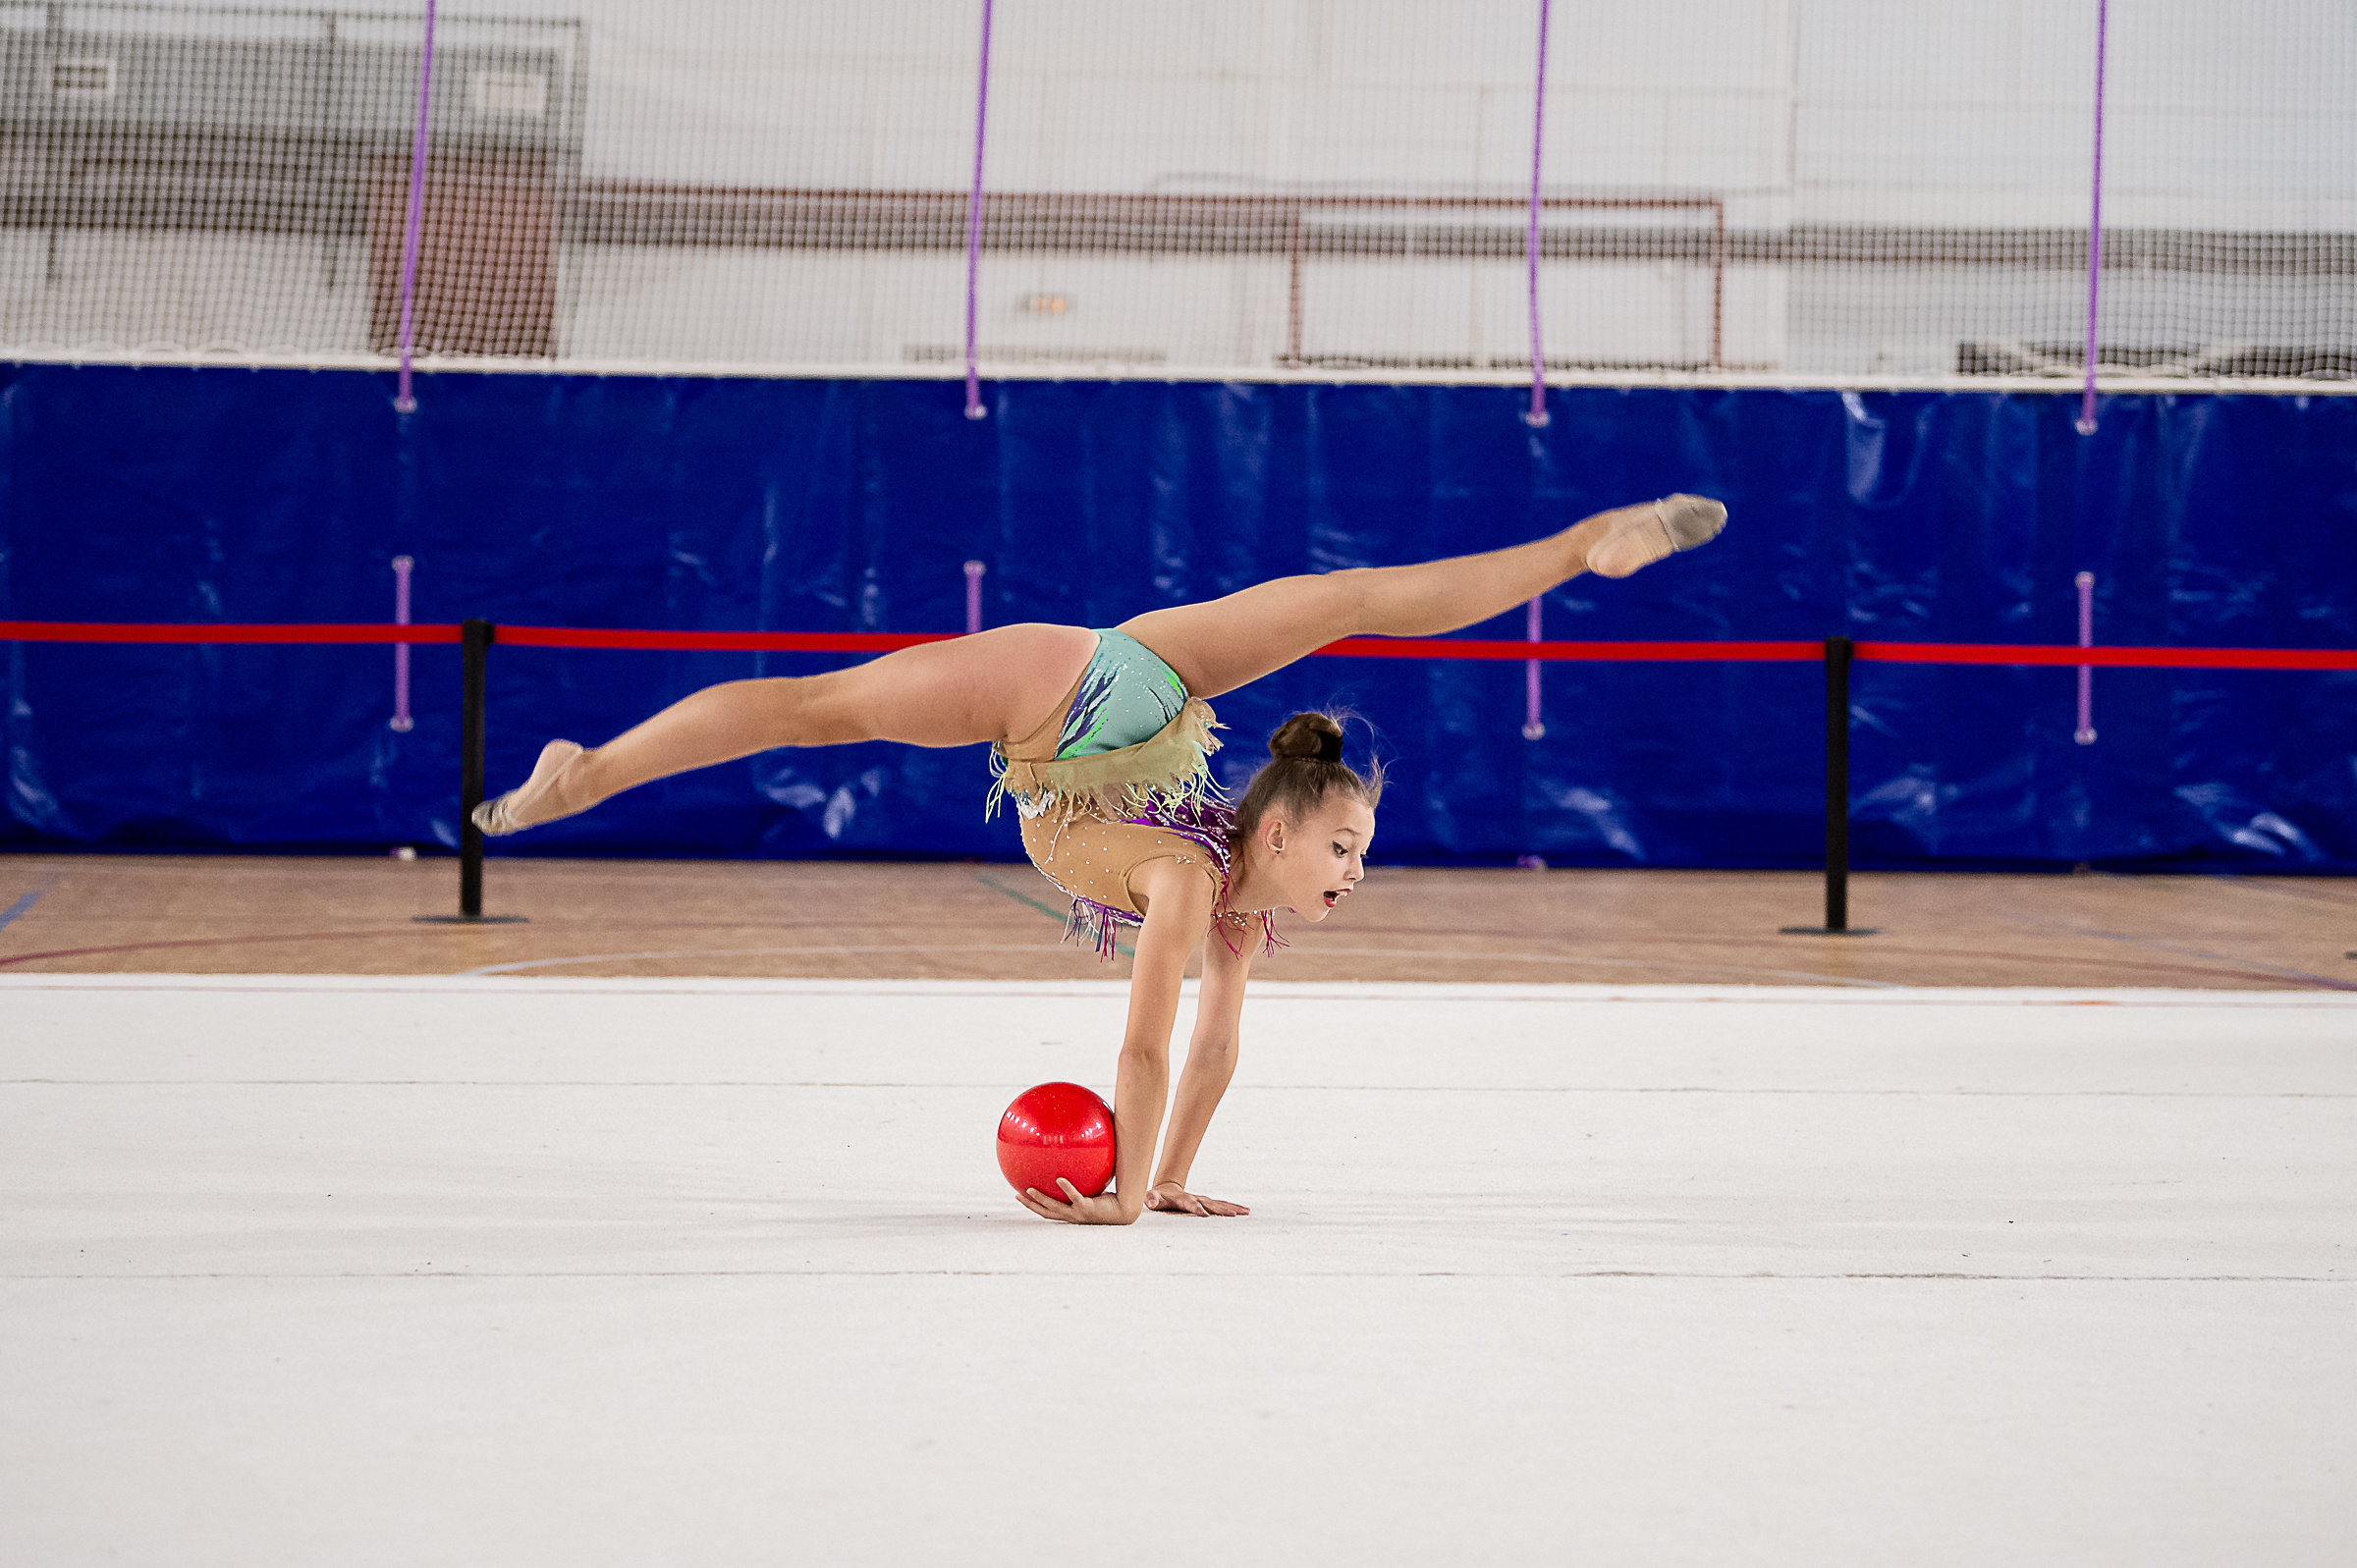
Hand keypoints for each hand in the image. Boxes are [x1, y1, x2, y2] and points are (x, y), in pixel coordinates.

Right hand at [1016, 1178, 1136, 1224]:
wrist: (1124, 1212)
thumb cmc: (1111, 1201)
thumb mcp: (1094, 1187)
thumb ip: (1084, 1176)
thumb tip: (1078, 1154)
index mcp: (1070, 1213)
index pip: (1048, 1211)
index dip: (1034, 1205)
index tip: (1021, 1196)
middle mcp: (1072, 1216)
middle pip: (1046, 1212)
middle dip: (1031, 1205)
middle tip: (1018, 1195)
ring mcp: (1078, 1214)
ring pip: (1055, 1207)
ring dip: (1041, 1199)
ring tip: (1030, 1189)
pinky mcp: (1088, 1209)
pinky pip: (1075, 1197)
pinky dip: (1067, 1189)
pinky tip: (1059, 1179)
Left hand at [1144, 1182, 1249, 1217]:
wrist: (1166, 1188)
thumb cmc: (1158, 1197)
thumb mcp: (1151, 1198)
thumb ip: (1150, 1199)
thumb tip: (1149, 1202)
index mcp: (1183, 1198)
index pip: (1191, 1204)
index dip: (1197, 1209)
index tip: (1205, 1215)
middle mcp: (1196, 1197)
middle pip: (1210, 1204)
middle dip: (1221, 1209)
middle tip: (1233, 1215)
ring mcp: (1203, 1199)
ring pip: (1220, 1203)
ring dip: (1232, 1207)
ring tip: (1246, 1212)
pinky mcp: (1207, 1202)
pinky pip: (1222, 1204)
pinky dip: (1233, 1207)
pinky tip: (1245, 1211)